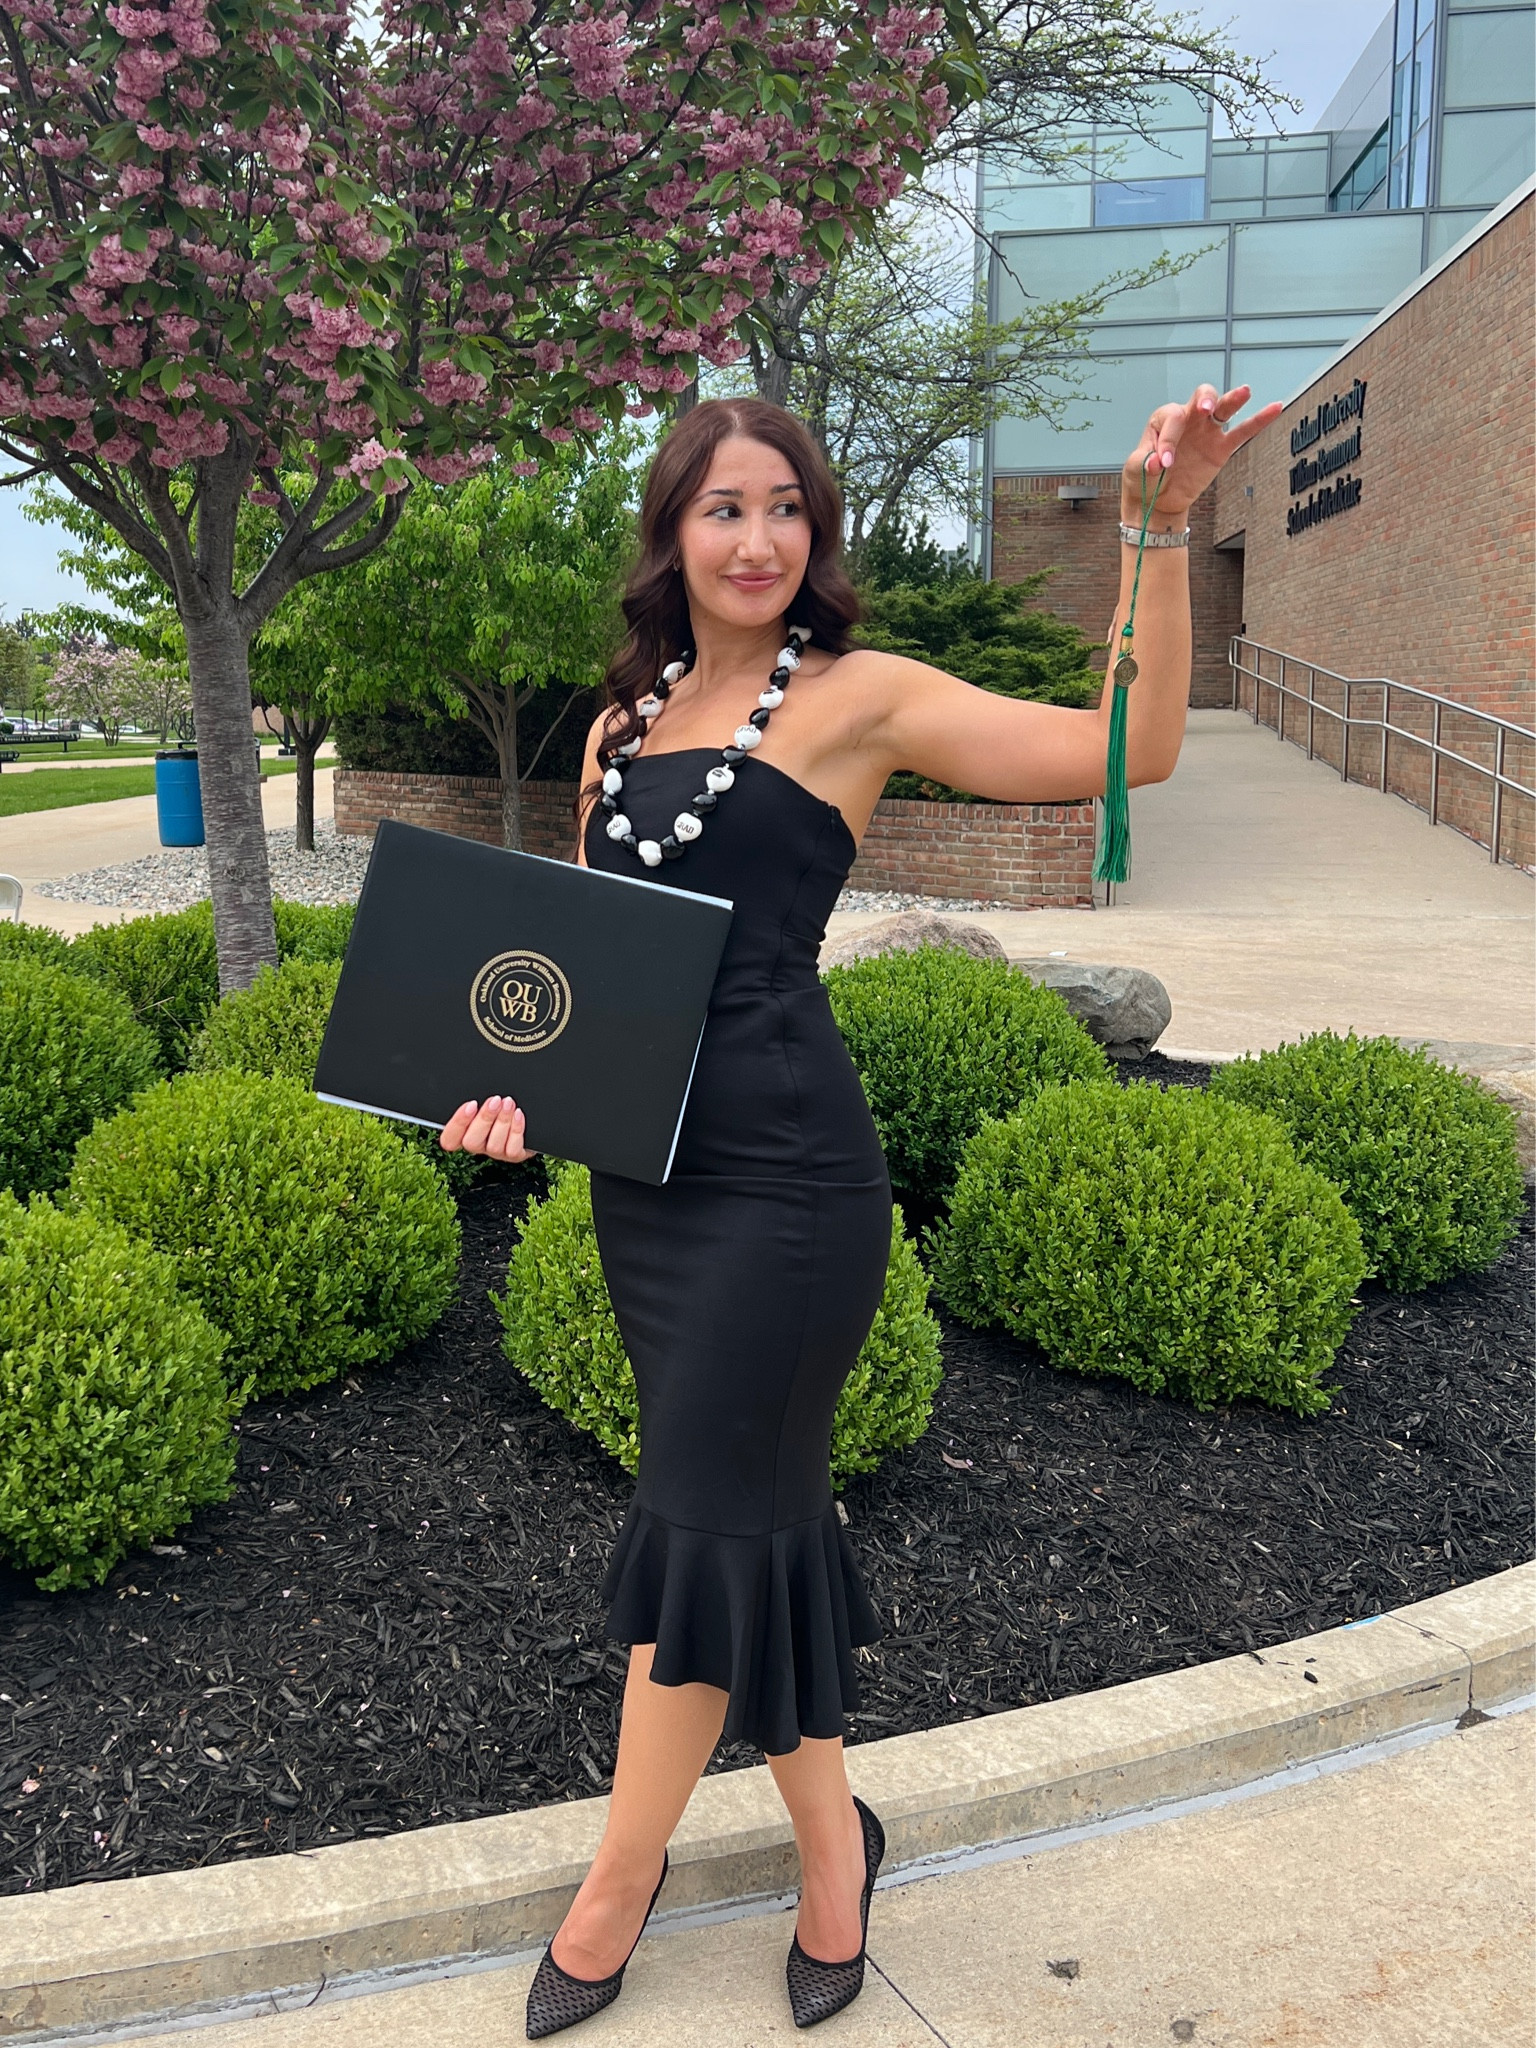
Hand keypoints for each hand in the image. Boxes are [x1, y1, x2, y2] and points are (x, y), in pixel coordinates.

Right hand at [439, 1094, 538, 1161]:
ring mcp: (495, 1152)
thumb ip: (477, 1102)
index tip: (471, 1105)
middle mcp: (478, 1145)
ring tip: (509, 1103)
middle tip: (495, 1101)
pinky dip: (516, 1129)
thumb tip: (477, 1095)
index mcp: (464, 1132)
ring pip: (493, 1146)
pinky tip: (518, 1114)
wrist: (526, 1123)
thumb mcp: (483, 1102)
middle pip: (471, 1142)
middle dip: (484, 1119)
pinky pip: (512, 1149)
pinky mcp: (512, 1155)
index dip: (457, 1124)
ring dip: (502, 1121)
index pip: (449, 1138)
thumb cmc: (498, 1107)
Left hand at [1121, 383, 1283, 522]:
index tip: (1163, 463)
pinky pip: (1243, 432)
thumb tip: (1155, 463)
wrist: (1157, 500)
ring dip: (1232, 400)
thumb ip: (1143, 463)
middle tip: (1204, 409)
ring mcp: (1206, 431)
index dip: (1168, 440)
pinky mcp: (1221, 448)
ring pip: (1222, 408)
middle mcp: (1187, 419)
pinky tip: (1275, 408)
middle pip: (1199, 398)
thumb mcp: (1134, 470)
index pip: (1171, 419)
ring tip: (1244, 393)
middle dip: (1203, 400)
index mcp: (1163, 420)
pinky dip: (1259, 420)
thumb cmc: (1144, 478)